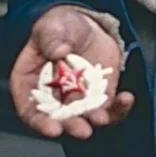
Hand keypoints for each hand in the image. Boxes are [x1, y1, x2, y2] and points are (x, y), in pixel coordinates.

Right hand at [9, 6, 136, 140]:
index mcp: (30, 85)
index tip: (53, 129)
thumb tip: (57, 52)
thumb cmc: (59, 27)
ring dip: (95, 122)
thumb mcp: (51, 26)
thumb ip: (50, 38)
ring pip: (86, 119)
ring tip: (104, 117)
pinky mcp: (100, 99)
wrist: (85, 27)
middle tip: (83, 130)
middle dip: (72, 126)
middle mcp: (53, 99)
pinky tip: (126, 98)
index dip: (40, 123)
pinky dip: (119, 108)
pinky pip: (110, 109)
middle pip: (60, 120)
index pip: (30, 111)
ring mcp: (78, 101)